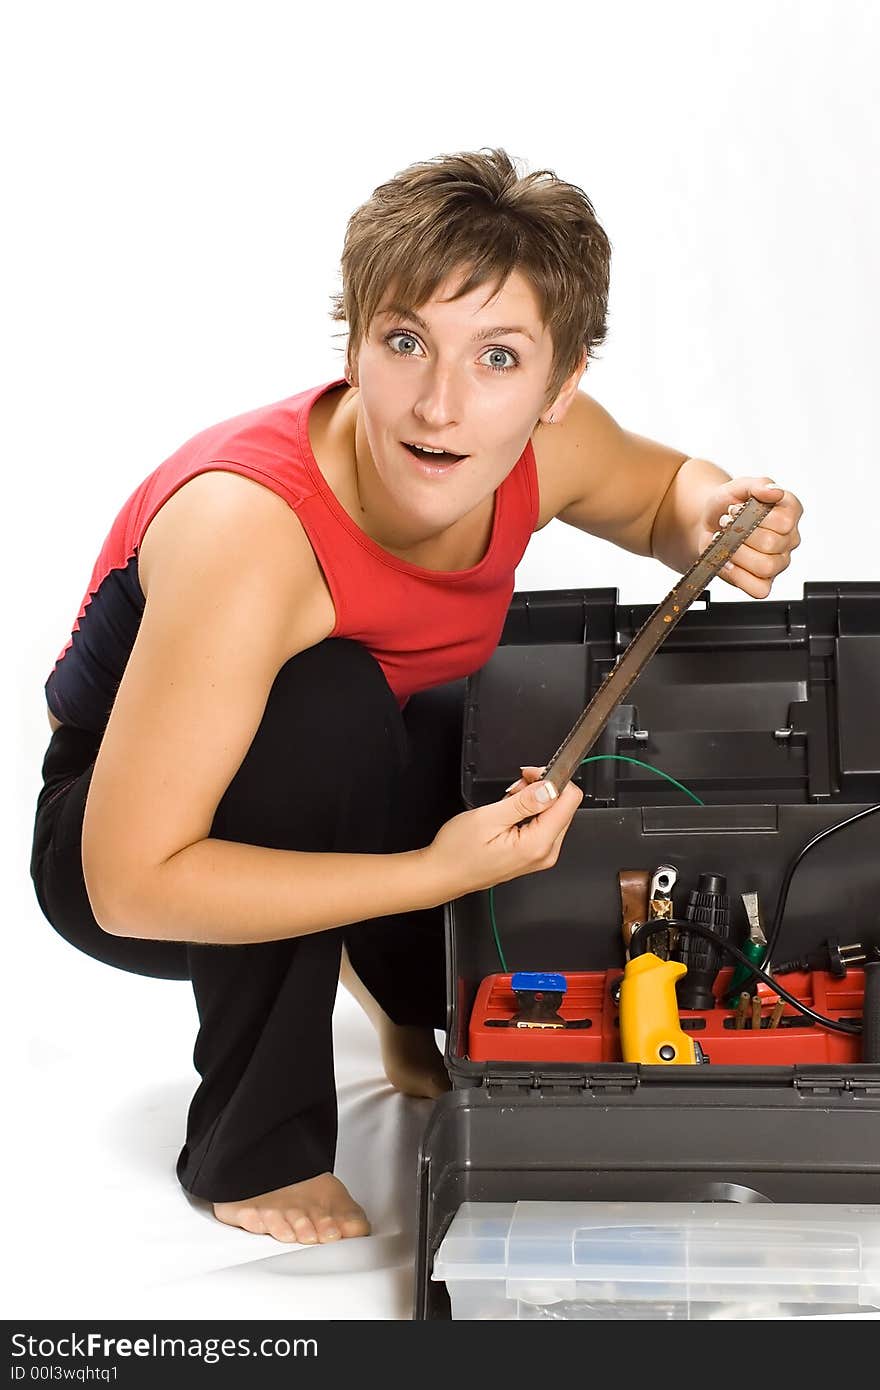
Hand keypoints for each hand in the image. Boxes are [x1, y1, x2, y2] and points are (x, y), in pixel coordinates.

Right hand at [426, 775, 582, 898]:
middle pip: (564, 806)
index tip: (531, 774)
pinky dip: (530, 812)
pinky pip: (543, 825)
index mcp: (537, 844)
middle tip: (514, 788)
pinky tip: (511, 813)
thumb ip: (523, 802)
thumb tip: (550, 787)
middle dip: (542, 789)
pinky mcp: (534, 855)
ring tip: (508, 802)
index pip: (570, 800)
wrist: (443, 875)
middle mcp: (545, 853)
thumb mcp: (488, 817)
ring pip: (554, 814)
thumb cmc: (457, 852)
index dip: (553, 779)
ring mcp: (541, 856)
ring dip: (535, 800)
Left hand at [698, 477, 802, 597]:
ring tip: (725, 542)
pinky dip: (739, 577)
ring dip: (737, 554)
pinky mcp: (764, 582)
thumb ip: (758, 485)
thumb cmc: (727, 506)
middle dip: (740, 534)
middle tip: (726, 525)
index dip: (755, 517)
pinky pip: (759, 589)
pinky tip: (728, 562)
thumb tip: (774, 492)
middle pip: (771, 545)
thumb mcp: (739, 487)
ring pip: (766, 567)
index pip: (784, 521)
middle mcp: (789, 539)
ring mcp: (779, 562)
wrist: (708, 523)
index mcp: (790, 512)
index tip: (737, 510)